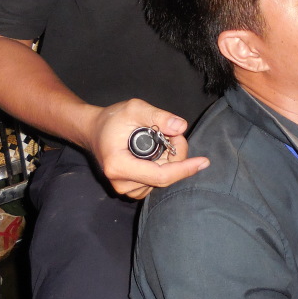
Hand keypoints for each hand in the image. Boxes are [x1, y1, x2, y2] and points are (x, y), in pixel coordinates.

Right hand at [86, 99, 208, 198]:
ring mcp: (125, 189)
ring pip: (162, 180)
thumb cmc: (113, 119)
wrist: (95, 130)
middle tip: (173, 133)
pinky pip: (157, 182)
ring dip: (170, 161)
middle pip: (165, 177)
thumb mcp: (134, 108)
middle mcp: (121, 183)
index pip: (160, 176)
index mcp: (118, 166)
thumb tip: (181, 127)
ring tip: (160, 140)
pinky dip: (163, 167)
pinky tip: (156, 153)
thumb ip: (157, 116)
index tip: (203, 161)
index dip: (184, 169)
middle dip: (177, 155)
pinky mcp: (131, 190)